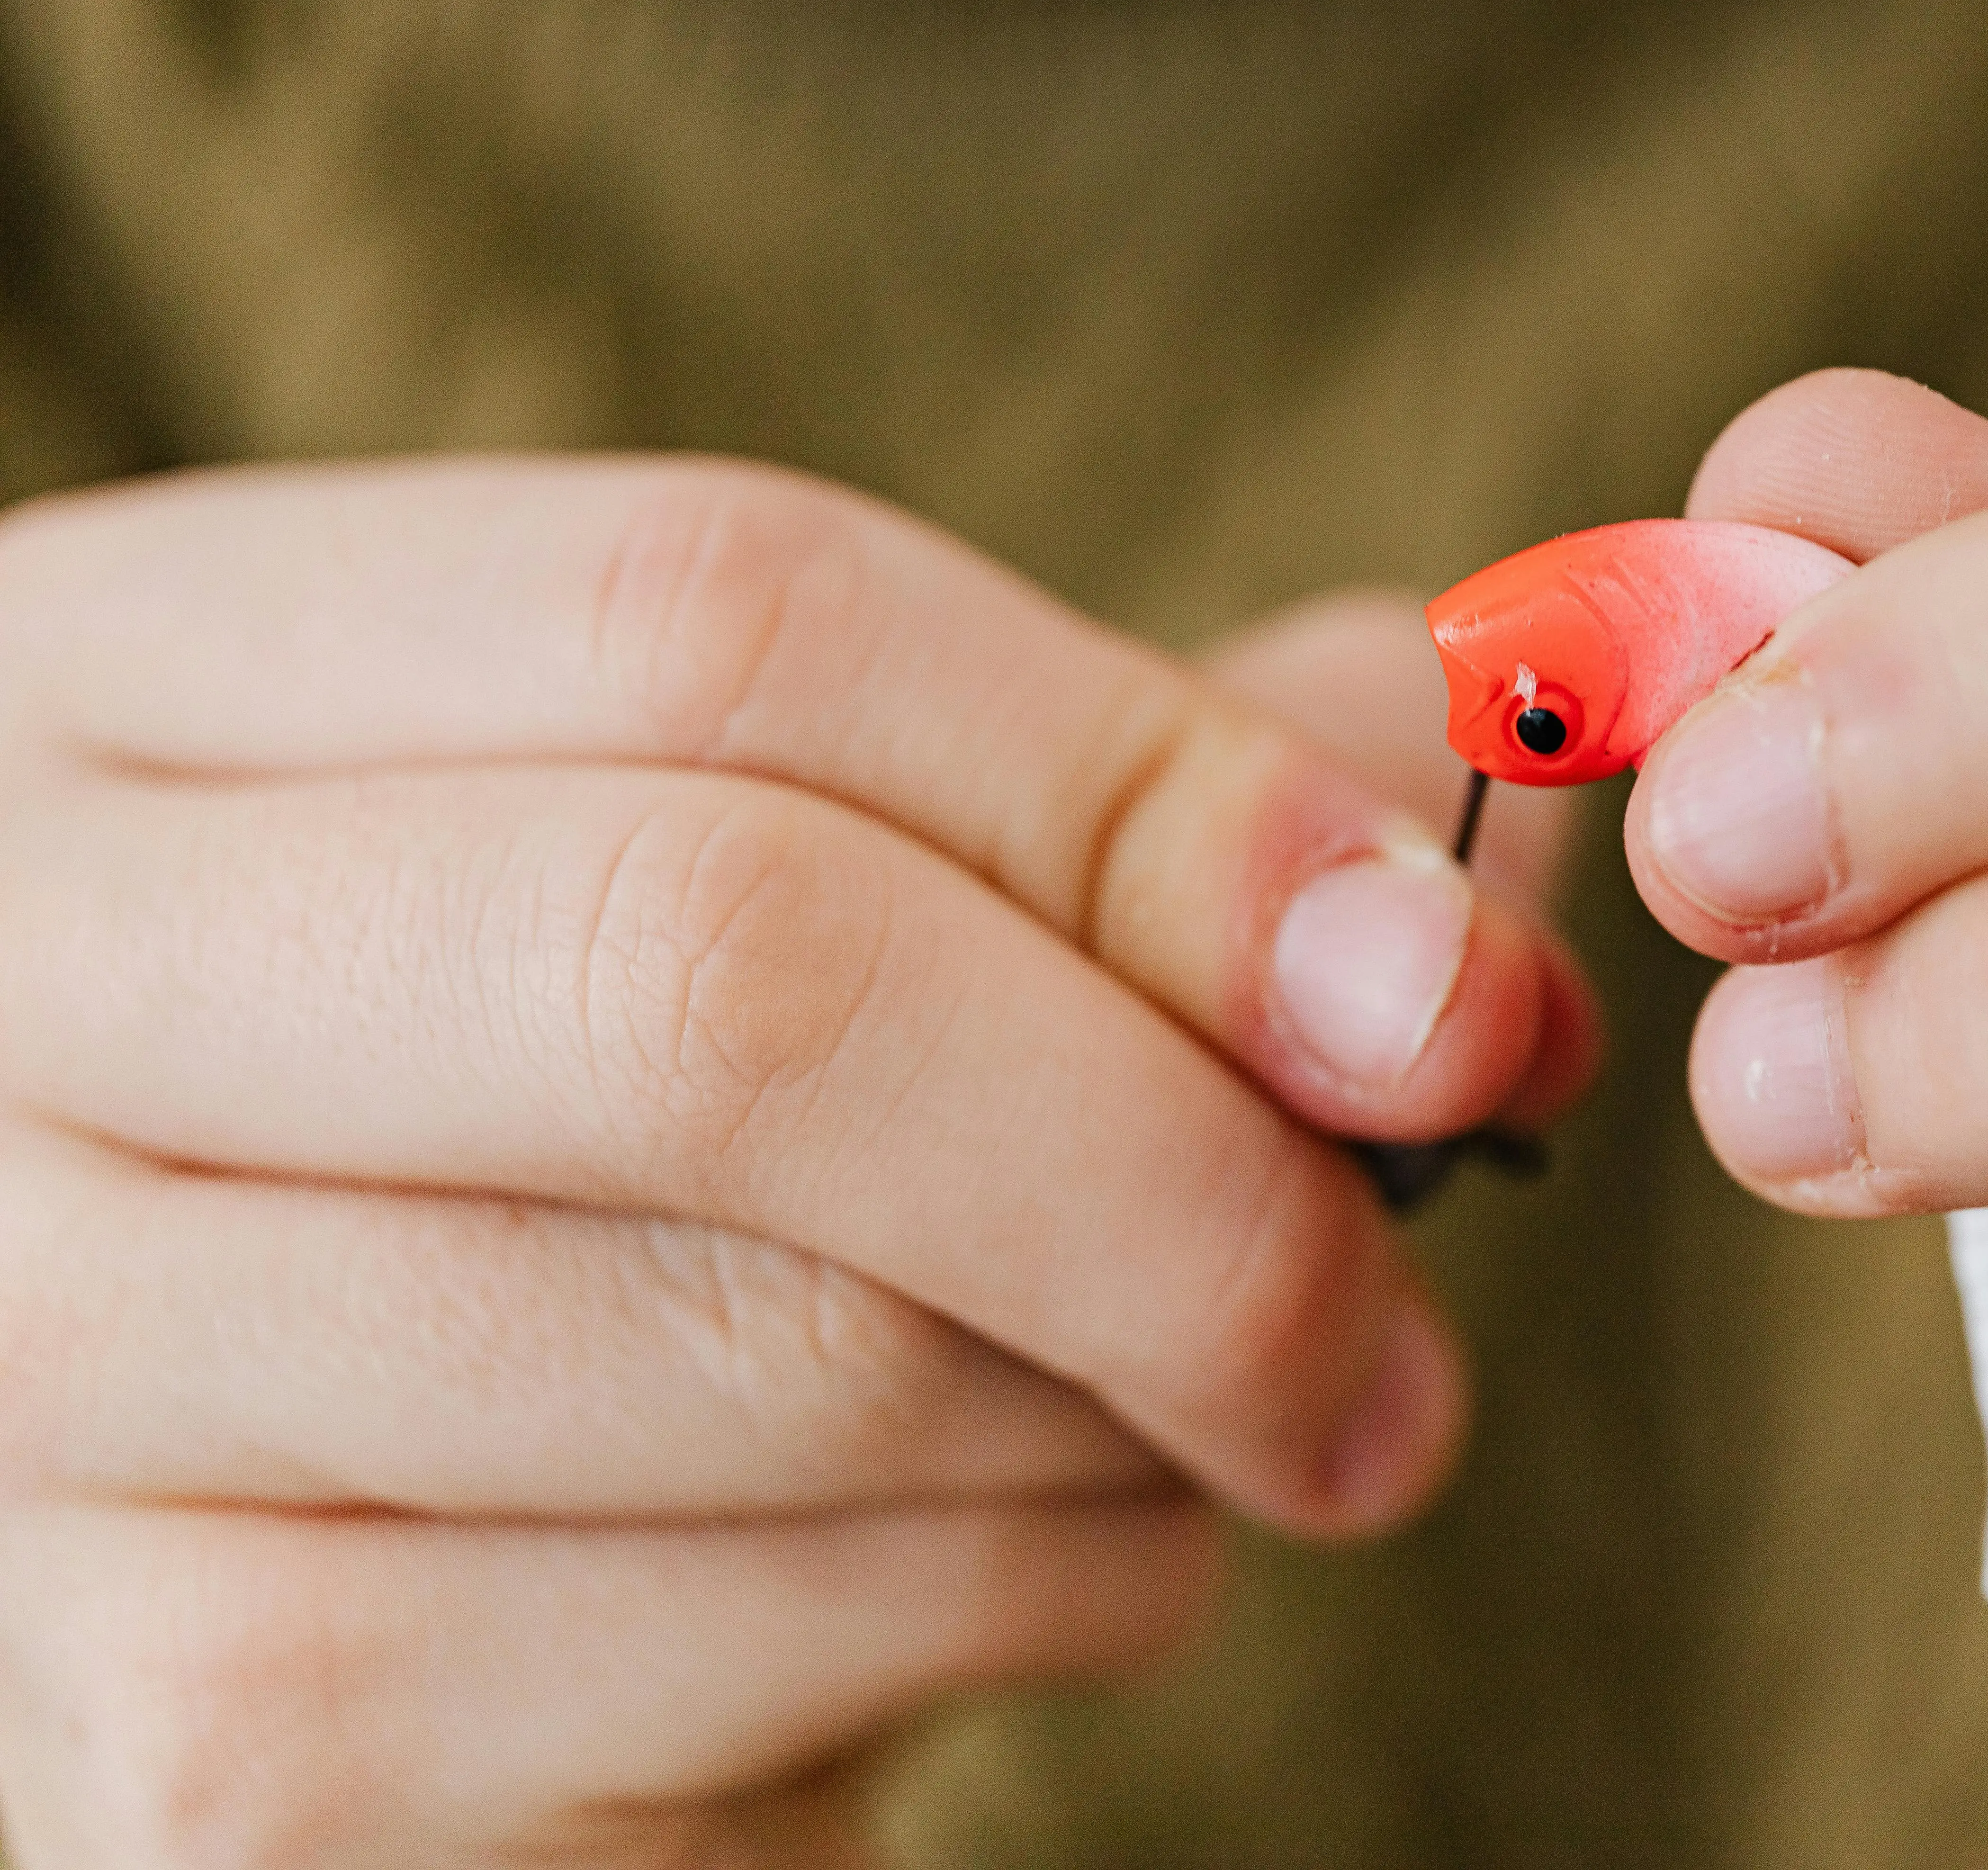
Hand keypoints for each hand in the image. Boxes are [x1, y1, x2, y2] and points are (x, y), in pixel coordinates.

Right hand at [0, 459, 1588, 1865]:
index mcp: (149, 681)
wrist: (365, 1532)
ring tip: (1152, 1421)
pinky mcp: (195, 1771)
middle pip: (724, 971)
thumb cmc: (626, 1163)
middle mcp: (22, 995)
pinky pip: (767, 1661)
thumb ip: (1115, 805)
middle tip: (1397, 1295)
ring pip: (800, 1351)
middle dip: (1182, 1156)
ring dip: (1128, 1418)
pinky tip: (982, 1578)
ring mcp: (49, 1402)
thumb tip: (1462, 802)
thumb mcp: (823, 892)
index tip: (1449, 983)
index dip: (1152, 797)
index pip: (715, 614)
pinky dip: (1016, 1617)